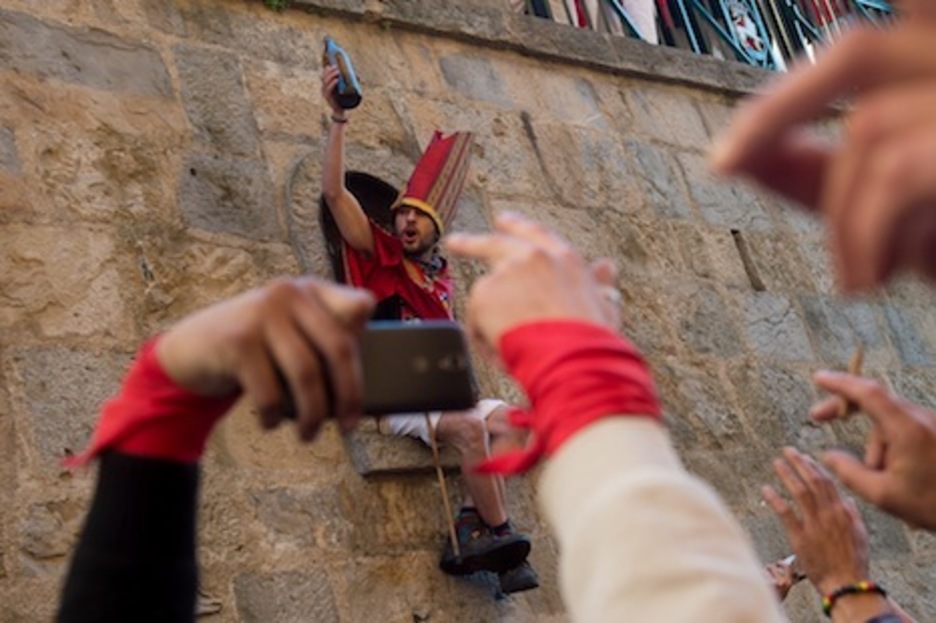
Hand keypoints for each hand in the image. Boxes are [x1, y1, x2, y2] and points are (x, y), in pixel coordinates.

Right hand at [156, 277, 374, 440]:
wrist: (191, 349)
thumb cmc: (258, 351)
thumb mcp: (292, 338)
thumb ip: (326, 345)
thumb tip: (364, 395)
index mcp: (311, 290)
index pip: (358, 306)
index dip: (371, 338)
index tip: (373, 367)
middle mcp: (289, 293)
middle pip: (339, 347)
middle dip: (349, 394)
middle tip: (350, 426)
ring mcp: (262, 313)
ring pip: (307, 374)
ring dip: (313, 414)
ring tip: (309, 434)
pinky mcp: (237, 340)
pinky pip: (270, 390)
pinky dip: (274, 416)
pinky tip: (270, 423)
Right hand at [321, 64, 345, 117]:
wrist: (341, 111)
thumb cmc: (343, 100)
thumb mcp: (346, 89)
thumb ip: (349, 82)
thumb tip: (357, 75)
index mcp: (327, 85)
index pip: (324, 75)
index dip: (328, 69)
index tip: (334, 65)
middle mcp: (324, 88)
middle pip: (324, 77)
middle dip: (330, 71)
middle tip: (337, 67)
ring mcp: (325, 93)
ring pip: (326, 81)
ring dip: (331, 75)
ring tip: (338, 72)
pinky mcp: (328, 97)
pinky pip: (329, 89)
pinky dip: (332, 84)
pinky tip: (336, 80)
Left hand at [444, 211, 619, 350]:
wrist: (573, 357)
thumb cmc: (591, 339)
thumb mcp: (603, 305)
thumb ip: (600, 283)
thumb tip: (607, 266)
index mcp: (564, 258)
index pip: (534, 233)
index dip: (517, 226)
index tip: (503, 220)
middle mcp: (532, 257)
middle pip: (494, 243)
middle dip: (471, 242)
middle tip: (455, 241)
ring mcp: (505, 274)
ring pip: (486, 298)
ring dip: (490, 323)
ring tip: (511, 351)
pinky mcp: (483, 296)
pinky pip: (476, 323)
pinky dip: (484, 341)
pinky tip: (502, 355)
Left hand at [711, 21, 935, 290]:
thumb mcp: (898, 210)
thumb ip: (829, 174)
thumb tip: (744, 155)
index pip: (856, 52)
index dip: (786, 95)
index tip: (727, 154)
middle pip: (858, 53)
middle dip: (778, 107)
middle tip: (726, 161)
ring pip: (873, 132)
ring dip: (843, 221)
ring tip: (856, 281)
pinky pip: (904, 171)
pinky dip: (867, 232)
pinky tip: (873, 281)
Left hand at [761, 447, 868, 595]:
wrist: (846, 584)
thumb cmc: (853, 562)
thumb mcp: (859, 534)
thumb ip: (852, 513)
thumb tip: (845, 497)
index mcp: (844, 511)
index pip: (828, 482)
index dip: (815, 467)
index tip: (805, 457)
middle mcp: (829, 514)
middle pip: (813, 481)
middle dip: (800, 463)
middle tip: (788, 450)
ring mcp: (814, 525)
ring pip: (800, 492)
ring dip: (787, 474)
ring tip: (776, 462)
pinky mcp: (800, 537)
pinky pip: (785, 513)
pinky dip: (775, 499)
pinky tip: (765, 488)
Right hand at [809, 372, 935, 530]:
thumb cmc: (934, 506)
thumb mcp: (883, 495)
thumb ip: (849, 472)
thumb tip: (829, 456)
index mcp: (907, 430)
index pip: (868, 393)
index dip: (840, 383)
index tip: (819, 378)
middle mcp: (922, 419)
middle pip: (874, 404)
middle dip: (849, 413)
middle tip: (819, 416)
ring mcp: (931, 424)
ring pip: (888, 422)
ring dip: (877, 445)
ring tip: (885, 478)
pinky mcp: (935, 432)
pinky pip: (903, 429)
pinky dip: (892, 446)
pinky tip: (898, 474)